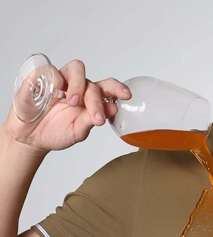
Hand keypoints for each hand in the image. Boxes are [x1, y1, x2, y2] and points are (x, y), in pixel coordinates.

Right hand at [2, 59, 131, 156]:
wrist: (31, 137)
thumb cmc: (57, 132)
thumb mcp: (78, 131)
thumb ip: (92, 120)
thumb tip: (113, 108)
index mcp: (90, 99)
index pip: (107, 88)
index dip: (117, 88)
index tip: (127, 95)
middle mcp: (77, 87)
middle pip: (92, 82)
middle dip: (96, 99)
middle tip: (95, 116)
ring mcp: (60, 80)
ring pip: (76, 69)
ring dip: (78, 85)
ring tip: (72, 102)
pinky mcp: (41, 77)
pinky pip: (49, 70)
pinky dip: (54, 80)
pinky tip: (51, 96)